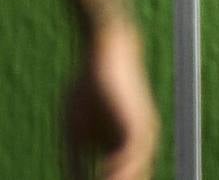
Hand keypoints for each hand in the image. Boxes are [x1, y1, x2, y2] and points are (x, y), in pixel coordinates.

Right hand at [64, 20, 158, 179]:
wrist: (105, 52)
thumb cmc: (89, 90)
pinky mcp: (139, 120)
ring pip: (135, 173)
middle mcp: (140, 146)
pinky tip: (107, 176)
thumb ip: (75, 161)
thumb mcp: (76, 133)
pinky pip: (133, 151)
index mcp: (127, 150)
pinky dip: (121, 168)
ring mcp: (142, 134)